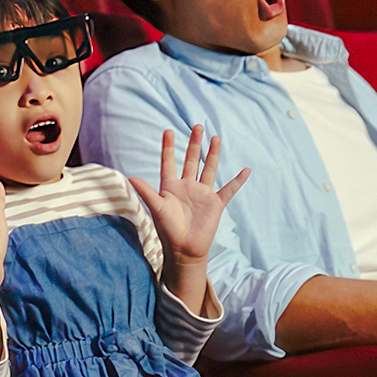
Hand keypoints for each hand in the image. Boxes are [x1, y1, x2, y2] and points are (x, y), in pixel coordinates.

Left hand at [130, 126, 249, 267]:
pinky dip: (238, 181)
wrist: (184, 250)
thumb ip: (146, 192)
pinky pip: (229, 190)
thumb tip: (130, 177)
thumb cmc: (167, 230)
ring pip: (209, 169)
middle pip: (191, 160)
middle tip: (197, 126)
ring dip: (213, 154)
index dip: (168, 147)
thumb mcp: (157, 209)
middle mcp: (187, 186)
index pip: (169, 162)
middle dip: (194, 144)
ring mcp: (202, 194)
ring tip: (216, 138)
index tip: (168, 131)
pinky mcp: (215, 203)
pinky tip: (246, 170)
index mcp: (170, 186)